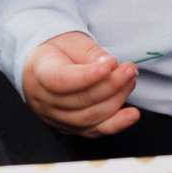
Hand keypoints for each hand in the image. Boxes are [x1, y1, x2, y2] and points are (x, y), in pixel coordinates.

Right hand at [23, 32, 141, 134]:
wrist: (46, 67)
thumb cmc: (59, 52)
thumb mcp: (72, 42)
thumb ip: (91, 53)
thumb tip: (110, 64)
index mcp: (39, 74)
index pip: (60, 81)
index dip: (87, 76)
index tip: (110, 64)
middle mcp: (44, 101)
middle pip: (80, 100)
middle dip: (111, 84)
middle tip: (129, 69)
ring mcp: (57, 118)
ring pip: (89, 117)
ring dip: (117, 99)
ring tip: (130, 80)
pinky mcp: (72, 127)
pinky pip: (95, 130)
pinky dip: (116, 124)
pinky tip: (132, 115)